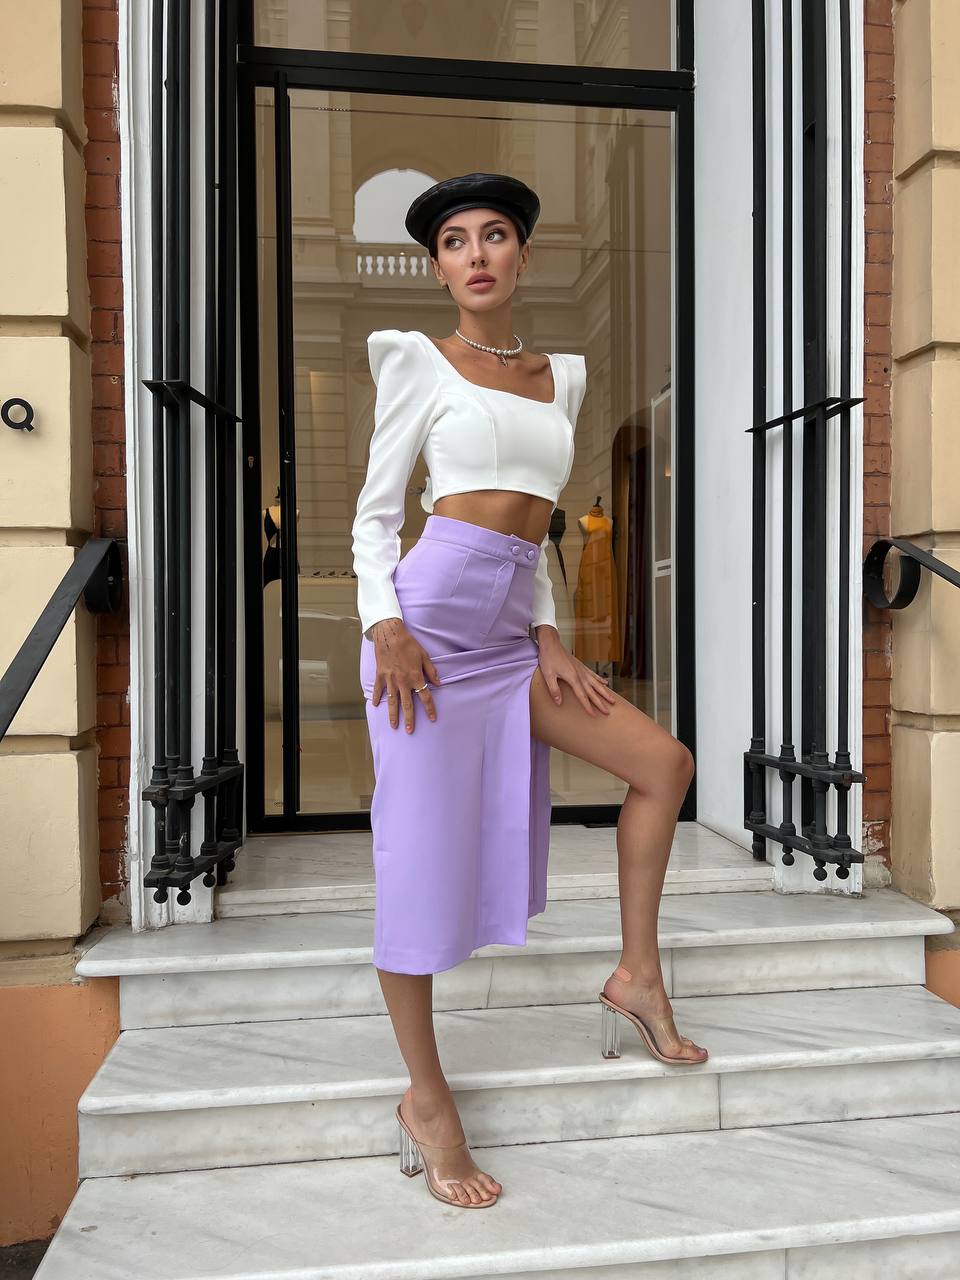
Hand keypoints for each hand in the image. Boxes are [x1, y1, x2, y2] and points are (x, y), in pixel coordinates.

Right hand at [369, 617, 440, 732]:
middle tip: (410, 731)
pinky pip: (378, 690)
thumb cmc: (409, 644)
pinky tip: (375, 706)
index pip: (425, 696)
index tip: (433, 719)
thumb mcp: (424, 656)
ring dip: (393, 715)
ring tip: (393, 726)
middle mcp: (402, 681)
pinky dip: (376, 698)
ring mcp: (389, 679)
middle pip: (407, 704)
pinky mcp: (380, 675)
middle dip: (409, 719)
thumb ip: (431, 671)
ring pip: (392, 701)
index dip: (430, 709)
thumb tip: (438, 683)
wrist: (390, 634)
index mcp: (415, 677)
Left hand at [535, 629, 615, 716]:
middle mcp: (580, 675)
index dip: (587, 706)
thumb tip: (559, 702)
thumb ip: (554, 690)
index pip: (582, 696)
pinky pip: (593, 675)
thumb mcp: (548, 675)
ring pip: (596, 684)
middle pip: (592, 692)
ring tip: (613, 700)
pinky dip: (600, 680)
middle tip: (608, 712)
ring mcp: (582, 670)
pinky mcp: (581, 666)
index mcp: (573, 678)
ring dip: (605, 692)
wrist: (551, 644)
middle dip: (600, 703)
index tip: (594, 715)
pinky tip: (605, 683)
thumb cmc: (548, 659)